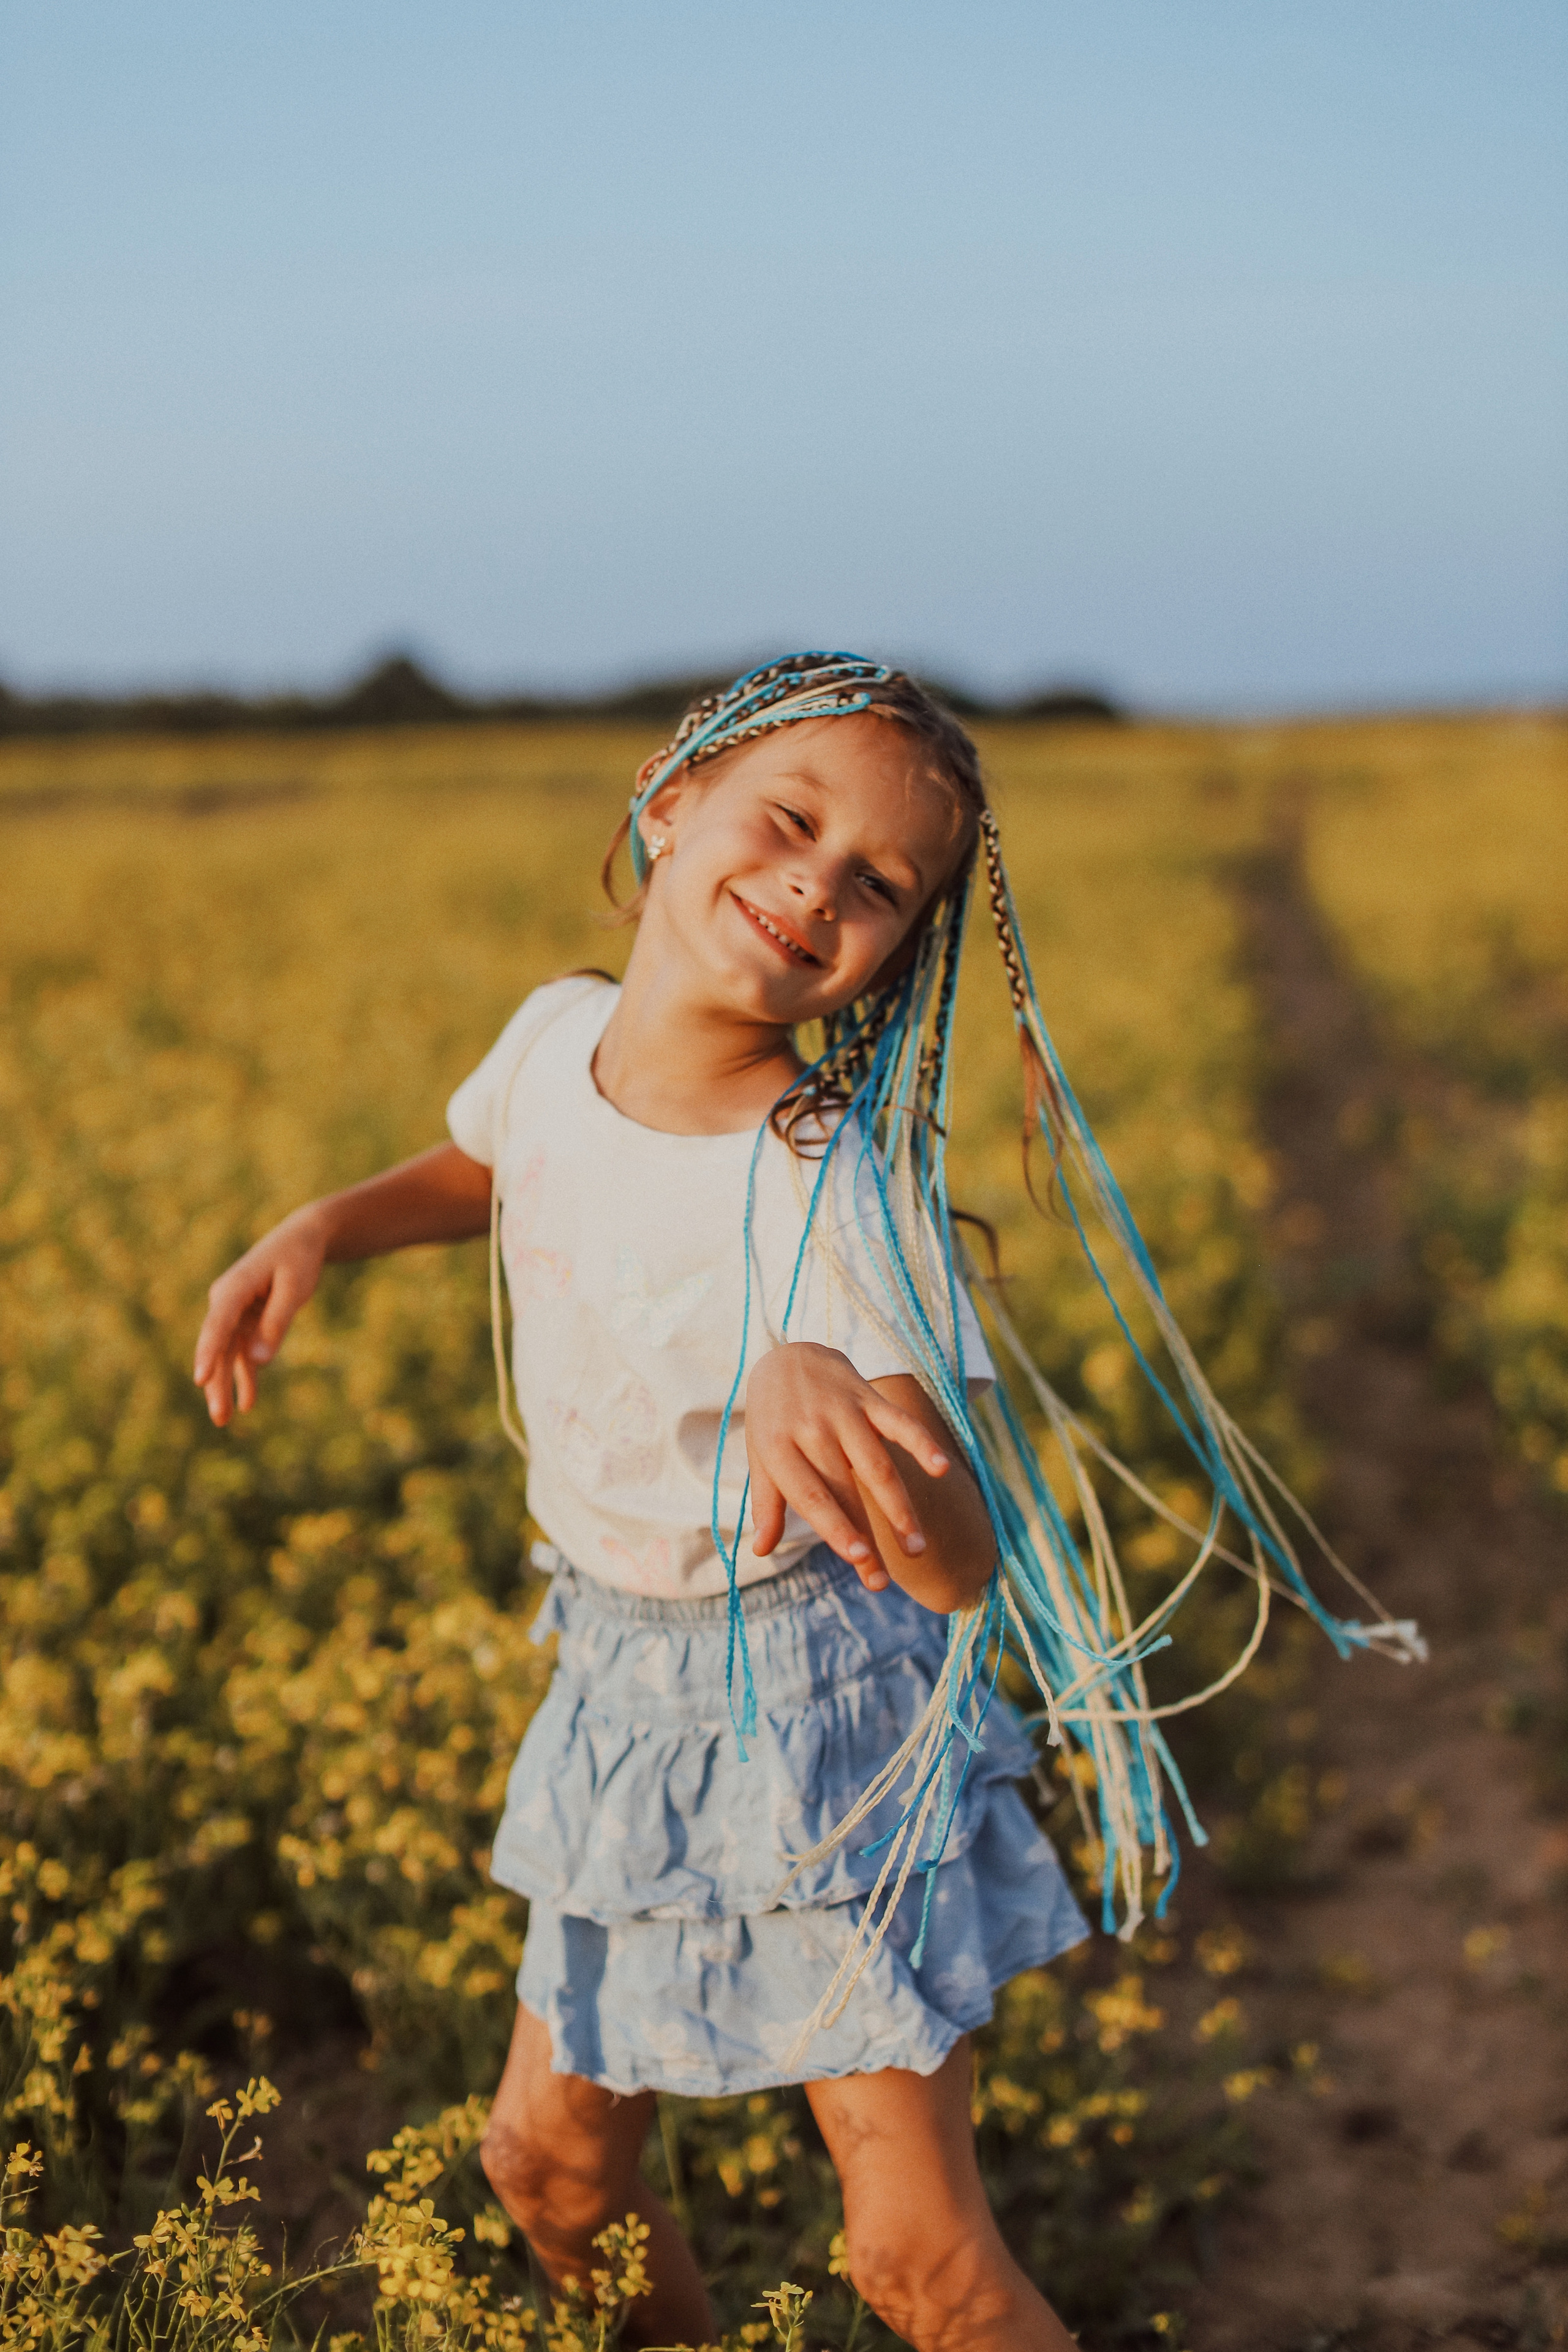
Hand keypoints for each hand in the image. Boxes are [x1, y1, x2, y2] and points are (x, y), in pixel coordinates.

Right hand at [193, 1207, 327, 1425]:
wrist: (302, 1238)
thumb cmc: (299, 1259)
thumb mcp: (295, 1289)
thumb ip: (277, 1323)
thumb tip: (258, 1361)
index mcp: (234, 1288)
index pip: (218, 1325)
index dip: (209, 1354)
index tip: (200, 1379)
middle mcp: (226, 1300)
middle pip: (218, 1346)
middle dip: (217, 1383)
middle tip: (219, 1418)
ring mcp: (233, 1312)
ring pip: (226, 1354)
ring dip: (227, 1385)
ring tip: (225, 1420)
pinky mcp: (245, 1319)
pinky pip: (242, 1352)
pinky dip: (246, 1375)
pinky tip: (248, 1402)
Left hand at [744, 1343, 958, 1593]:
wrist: (787, 1354)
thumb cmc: (774, 1418)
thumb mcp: (761, 1456)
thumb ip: (766, 1502)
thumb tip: (760, 1550)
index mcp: (779, 1447)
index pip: (811, 1495)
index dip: (835, 1527)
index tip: (858, 1558)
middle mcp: (812, 1429)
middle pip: (846, 1489)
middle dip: (866, 1535)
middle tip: (881, 1581)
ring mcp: (843, 1412)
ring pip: (877, 1465)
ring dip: (899, 1507)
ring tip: (916, 1547)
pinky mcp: (868, 1397)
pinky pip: (899, 1422)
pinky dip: (921, 1443)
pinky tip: (941, 1469)